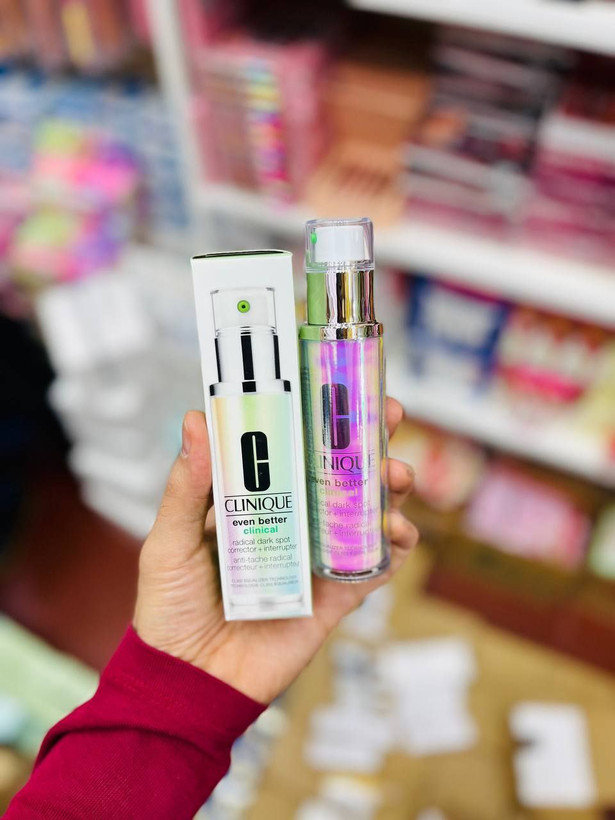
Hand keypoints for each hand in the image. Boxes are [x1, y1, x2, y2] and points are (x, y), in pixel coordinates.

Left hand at [134, 398, 417, 703]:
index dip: (322, 418)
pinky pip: (375, 567)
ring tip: (396, 474)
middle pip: (341, 473)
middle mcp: (293, 522)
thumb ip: (186, 486)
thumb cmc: (169, 608)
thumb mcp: (171, 540)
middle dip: (371, 442)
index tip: (342, 387)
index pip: (295, 448)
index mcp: (257, 501)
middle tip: (390, 418)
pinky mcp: (334, 597)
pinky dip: (396, 546)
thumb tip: (196, 418)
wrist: (187, 681)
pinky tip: (398, 529)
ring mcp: (317, 558)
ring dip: (390, 487)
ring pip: (366, 512)